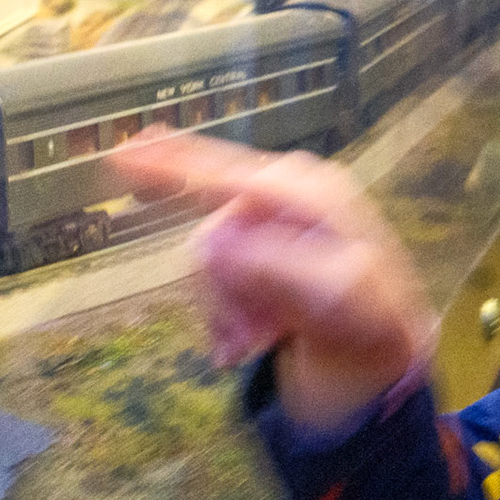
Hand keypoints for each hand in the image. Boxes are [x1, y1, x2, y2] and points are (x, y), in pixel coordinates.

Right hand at [112, 130, 439, 431]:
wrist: (378, 342)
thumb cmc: (368, 314)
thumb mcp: (335, 297)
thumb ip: (275, 268)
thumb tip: (213, 245)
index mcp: (306, 193)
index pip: (228, 174)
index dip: (171, 164)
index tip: (121, 155)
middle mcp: (281, 196)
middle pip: (209, 237)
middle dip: (220, 295)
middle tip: (241, 342)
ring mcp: (266, 220)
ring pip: (207, 266)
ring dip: (224, 313)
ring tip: (254, 344)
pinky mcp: (256, 245)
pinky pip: (215, 278)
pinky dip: (226, 314)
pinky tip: (249, 338)